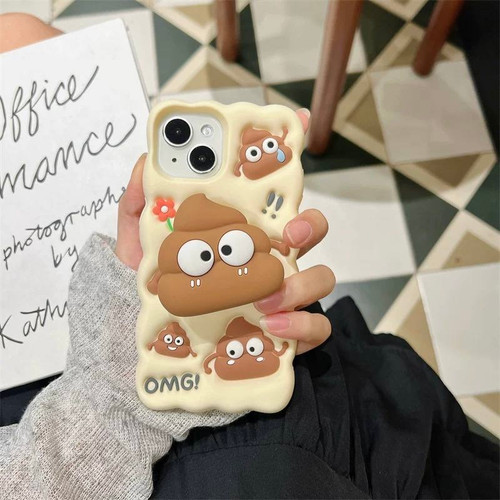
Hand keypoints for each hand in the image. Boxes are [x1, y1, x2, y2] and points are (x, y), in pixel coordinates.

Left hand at [115, 108, 334, 353]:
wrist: (160, 347)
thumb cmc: (158, 291)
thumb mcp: (140, 246)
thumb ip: (139, 206)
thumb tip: (144, 163)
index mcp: (242, 230)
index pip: (273, 191)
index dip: (290, 153)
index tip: (297, 121)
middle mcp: (269, 258)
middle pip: (312, 229)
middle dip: (312, 223)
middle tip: (292, 232)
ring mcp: (282, 293)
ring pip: (321, 277)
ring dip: (302, 284)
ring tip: (265, 298)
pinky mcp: (288, 331)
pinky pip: (315, 327)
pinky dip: (302, 324)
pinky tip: (271, 324)